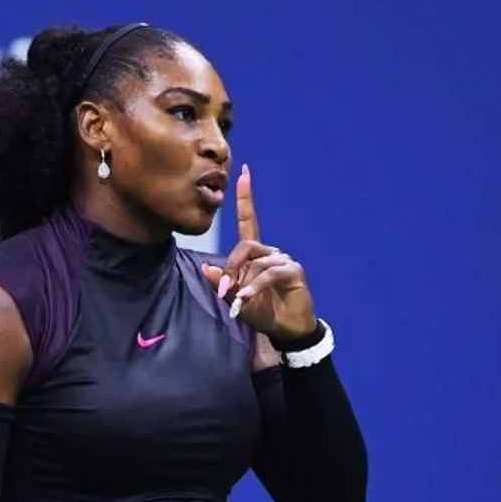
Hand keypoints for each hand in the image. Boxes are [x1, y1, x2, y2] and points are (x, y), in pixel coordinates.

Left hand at [201, 164, 317, 340]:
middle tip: (225, 288)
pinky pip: (269, 274)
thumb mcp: (235, 300)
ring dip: (244, 282)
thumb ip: (222, 284)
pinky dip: (255, 287)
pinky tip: (246, 298)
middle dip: (232, 266)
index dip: (246, 198)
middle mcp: (270, 252)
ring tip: (240, 300)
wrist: (286, 329)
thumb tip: (207, 269)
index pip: (249, 221)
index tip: (243, 173)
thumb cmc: (262, 311)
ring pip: (256, 262)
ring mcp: (283, 260)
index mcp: (255, 255)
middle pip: (245, 246)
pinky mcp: (293, 271)